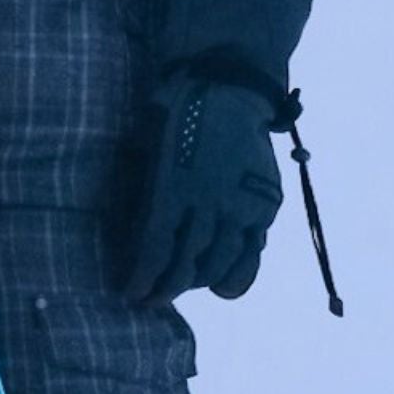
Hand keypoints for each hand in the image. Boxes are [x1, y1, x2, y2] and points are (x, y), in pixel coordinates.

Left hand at [121, 74, 283, 304]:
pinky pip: (252, 251)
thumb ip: (144, 195)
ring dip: (200, 283)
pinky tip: (221, 283)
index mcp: (175, 188)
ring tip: (184, 289)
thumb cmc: (176, 116)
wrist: (230, 92)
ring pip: (221, 264)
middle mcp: (210, 202)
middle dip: (167, 289)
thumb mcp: (148, 150)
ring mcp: (241, 205)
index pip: (156, 250)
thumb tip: (128, 238)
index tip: (131, 294)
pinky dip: (236, 272)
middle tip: (153, 300)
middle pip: (187, 264)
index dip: (143, 278)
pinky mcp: (265, 205)